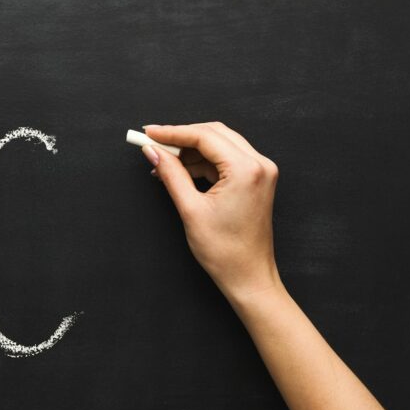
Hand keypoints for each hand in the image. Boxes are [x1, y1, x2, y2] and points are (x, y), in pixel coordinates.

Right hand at [141, 122, 281, 303]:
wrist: (249, 276)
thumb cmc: (225, 252)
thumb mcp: (190, 210)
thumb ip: (171, 174)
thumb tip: (154, 152)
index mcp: (246, 170)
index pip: (204, 136)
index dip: (172, 132)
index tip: (149, 133)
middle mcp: (259, 164)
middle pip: (214, 134)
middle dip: (181, 138)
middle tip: (154, 144)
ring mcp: (261, 171)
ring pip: (220, 144)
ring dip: (191, 151)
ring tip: (164, 164)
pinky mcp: (256, 179)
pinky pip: (227, 159)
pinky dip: (203, 162)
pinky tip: (182, 172)